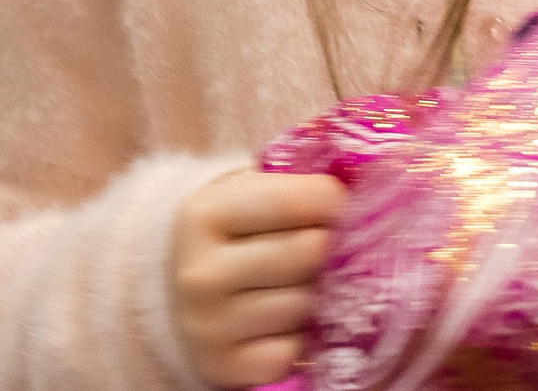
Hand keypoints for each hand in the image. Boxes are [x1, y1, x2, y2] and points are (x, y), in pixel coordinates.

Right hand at [171, 169, 346, 386]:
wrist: (177, 294)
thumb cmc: (232, 232)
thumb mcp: (244, 190)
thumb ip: (293, 176)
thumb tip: (360, 169)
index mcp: (204, 215)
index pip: (295, 201)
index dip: (333, 199)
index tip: (339, 202)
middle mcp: (202, 273)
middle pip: (310, 252)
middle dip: (330, 246)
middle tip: (327, 243)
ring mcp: (210, 327)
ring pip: (308, 303)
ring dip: (319, 292)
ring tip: (304, 280)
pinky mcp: (227, 368)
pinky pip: (296, 349)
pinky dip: (303, 335)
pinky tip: (288, 319)